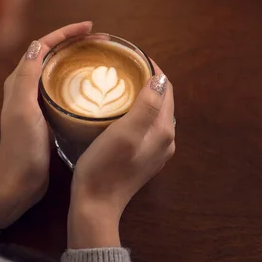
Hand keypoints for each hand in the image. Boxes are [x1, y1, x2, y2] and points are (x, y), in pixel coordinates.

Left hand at [0, 21, 92, 228]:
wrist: (19, 182)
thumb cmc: (21, 146)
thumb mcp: (22, 109)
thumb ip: (28, 76)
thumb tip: (38, 43)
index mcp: (19, 80)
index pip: (42, 45)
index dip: (65, 33)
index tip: (90, 28)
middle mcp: (27, 87)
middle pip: (52, 55)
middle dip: (74, 43)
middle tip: (101, 42)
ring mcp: (38, 102)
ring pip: (60, 72)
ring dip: (78, 60)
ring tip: (101, 58)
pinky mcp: (49, 116)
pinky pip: (65, 90)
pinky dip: (79, 82)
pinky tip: (96, 87)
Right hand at [68, 64, 174, 247]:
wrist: (95, 205)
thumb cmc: (105, 166)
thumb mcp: (125, 132)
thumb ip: (147, 106)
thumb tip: (160, 78)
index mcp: (164, 130)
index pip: (166, 88)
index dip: (152, 69)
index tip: (132, 56)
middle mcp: (165, 139)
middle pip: (162, 100)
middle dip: (147, 80)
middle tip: (123, 67)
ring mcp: (155, 150)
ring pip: (153, 113)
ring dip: (141, 95)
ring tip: (119, 83)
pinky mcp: (143, 158)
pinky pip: (144, 126)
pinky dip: (136, 111)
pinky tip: (118, 110)